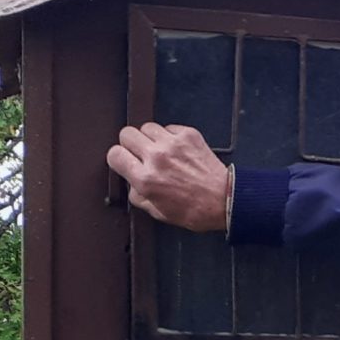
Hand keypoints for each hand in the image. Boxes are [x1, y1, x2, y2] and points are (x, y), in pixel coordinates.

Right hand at [106, 123, 232, 232]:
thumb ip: (138, 196)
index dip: (117, 158)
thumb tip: (131, 182)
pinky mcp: (188, 134)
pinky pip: (168, 127)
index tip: (124, 162)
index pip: (114, 154)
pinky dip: (169, 136)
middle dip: (130, 144)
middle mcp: (156, 158)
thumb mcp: (158, 212)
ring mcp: (173, 143)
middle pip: (126, 134)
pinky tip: (177, 150)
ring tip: (160, 151)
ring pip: (146, 127)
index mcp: (146, 179)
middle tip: (140, 154)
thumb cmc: (195, 210)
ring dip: (149, 138)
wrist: (225, 199)